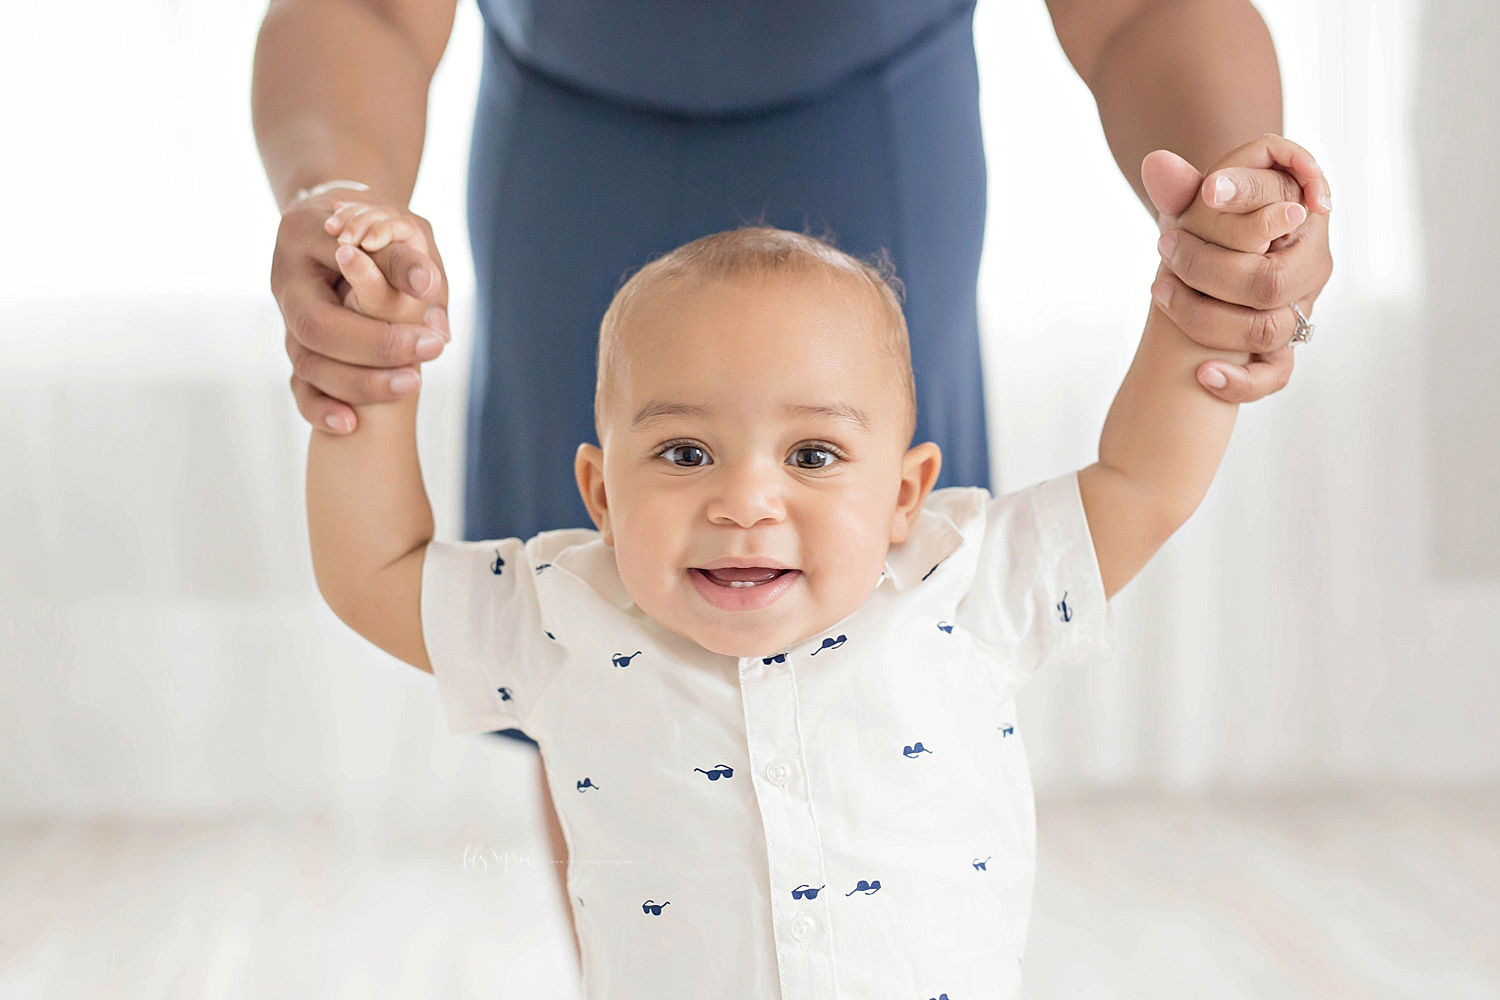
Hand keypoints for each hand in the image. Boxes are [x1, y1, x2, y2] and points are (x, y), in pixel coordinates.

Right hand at [270, 190, 450, 433]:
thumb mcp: (397, 225)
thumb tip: (426, 285)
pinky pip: (299, 388)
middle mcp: (286, 282)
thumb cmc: (376, 227)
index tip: (432, 315)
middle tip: (434, 347)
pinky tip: (349, 424)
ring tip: (415, 382)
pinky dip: (320, 408)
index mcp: (304, 237)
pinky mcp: (299, 350)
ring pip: (307, 364)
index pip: (337, 270)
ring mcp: (287, 320)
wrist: (342, 234)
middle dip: (376, 347)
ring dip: (360, 382)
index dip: (381, 294)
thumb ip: (408, 255)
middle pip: (316, 329)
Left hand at [1141, 135, 1333, 401]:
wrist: (1213, 273)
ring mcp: (1299, 308)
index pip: (1285, 195)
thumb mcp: (1197, 206)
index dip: (1252, 193)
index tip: (1209, 192)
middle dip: (1207, 267)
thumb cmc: (1211, 229)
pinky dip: (1240, 381)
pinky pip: (1274, 375)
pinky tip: (1203, 374)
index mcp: (1300, 213)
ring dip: (1206, 316)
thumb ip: (1182, 187)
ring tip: (1160, 291)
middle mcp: (1310, 262)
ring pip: (1267, 327)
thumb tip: (1155, 163)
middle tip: (1163, 245)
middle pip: (1268, 279)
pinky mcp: (1283, 350)